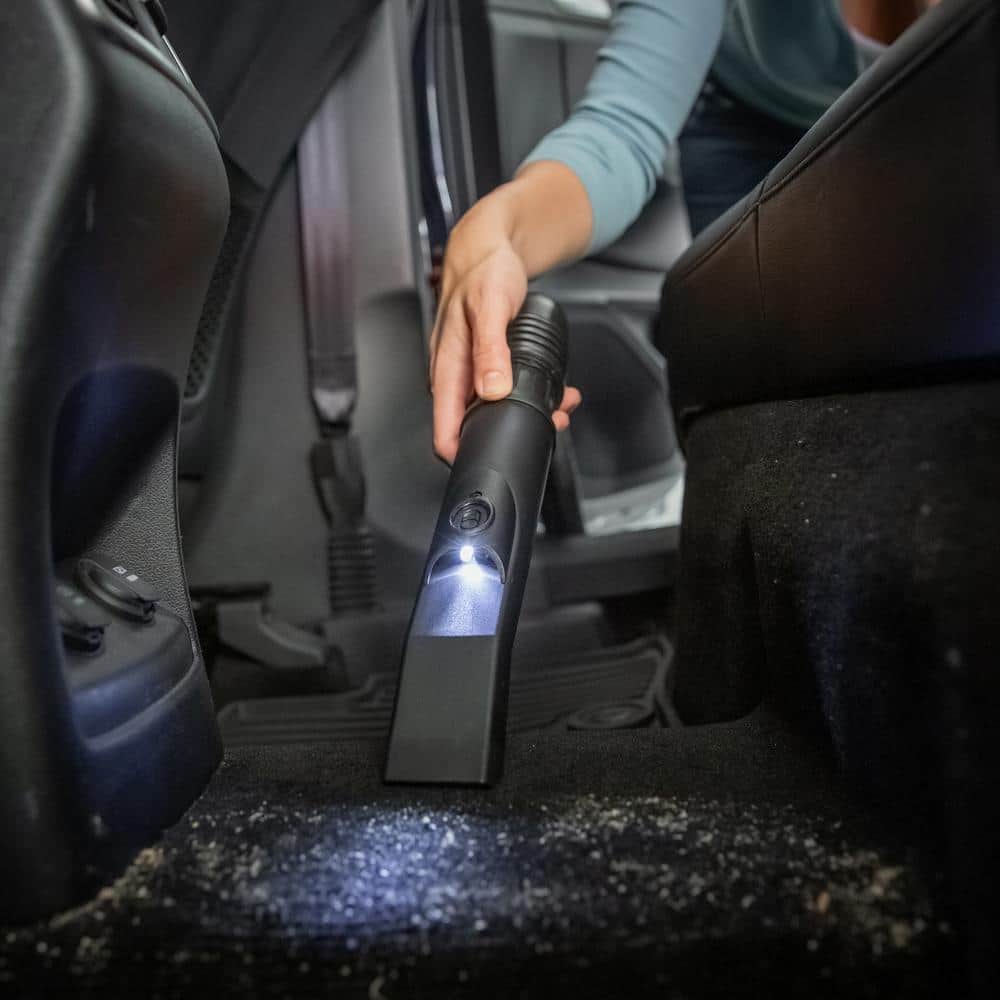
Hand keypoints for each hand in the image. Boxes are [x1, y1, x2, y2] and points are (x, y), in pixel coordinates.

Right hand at [429, 193, 581, 463]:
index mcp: (447, 369)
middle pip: (473, 427)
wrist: (487, 250)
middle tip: (549, 424)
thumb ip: (490, 350)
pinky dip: (531, 396)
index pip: (444, 431)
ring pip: (494, 412)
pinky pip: (505, 393)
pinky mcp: (486, 368)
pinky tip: (555, 391)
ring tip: (561, 408)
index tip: (493, 459)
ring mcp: (471, 375)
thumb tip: (491, 390)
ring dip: (529, 415)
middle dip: (509, 433)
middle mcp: (456, 378)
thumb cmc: (481, 273)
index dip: (464, 454)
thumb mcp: (490, 307)